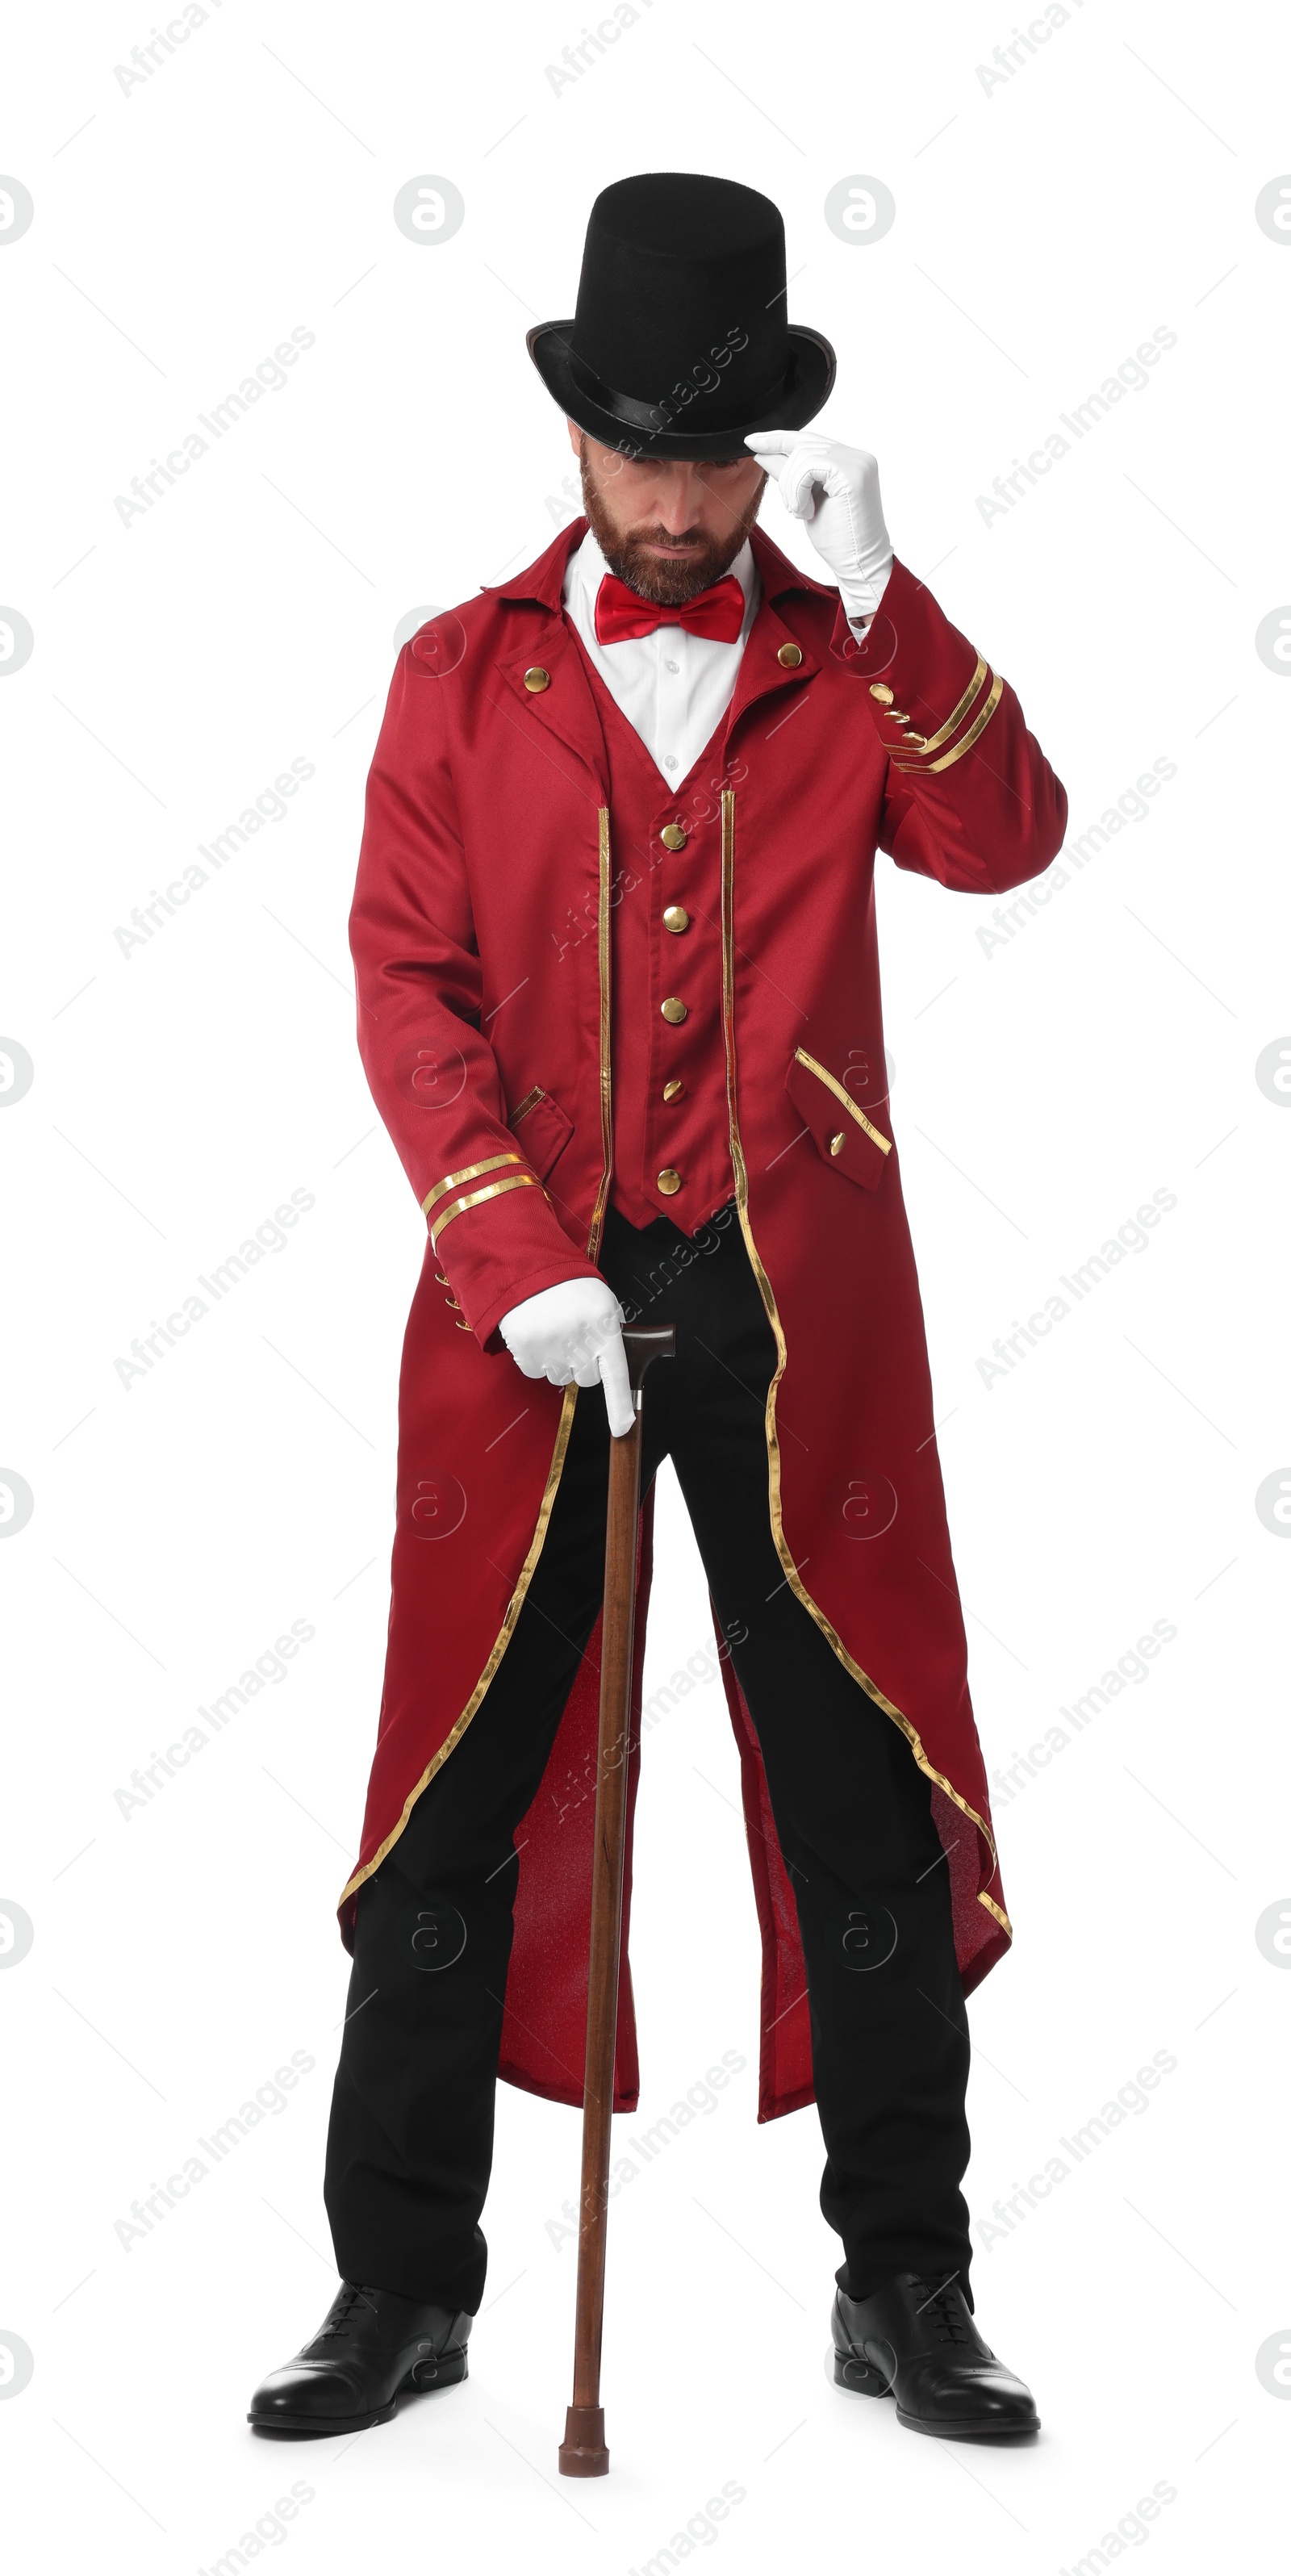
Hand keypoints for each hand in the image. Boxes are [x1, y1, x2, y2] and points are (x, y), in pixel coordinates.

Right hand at [499, 1277, 632, 1435]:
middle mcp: (578, 1341)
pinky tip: (538, 1334)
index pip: (616, 1374)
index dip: (620, 1405)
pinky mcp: (526, 1351)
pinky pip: (538, 1372)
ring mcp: (551, 1348)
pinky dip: (538, 1358)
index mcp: (603, 1326)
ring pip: (561, 1378)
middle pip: (587, 1379)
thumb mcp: (601, 1299)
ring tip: (554, 1332)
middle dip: (583, 1365)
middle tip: (575, 1339)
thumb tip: (613, 1357)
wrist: (528, 1269)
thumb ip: (612, 1326)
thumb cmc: (569, 1286)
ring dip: (559, 1362)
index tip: (623, 1427)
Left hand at [744, 431, 892, 623]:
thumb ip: (788, 474)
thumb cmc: (837, 539)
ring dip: (791, 487)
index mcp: (849, 460)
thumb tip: (761, 452)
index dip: (778, 439)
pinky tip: (806, 512)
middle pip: (802, 444)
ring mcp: (858, 463)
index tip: (751, 442)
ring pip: (802, 455)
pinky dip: (798, 490)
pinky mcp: (853, 474)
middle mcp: (857, 456)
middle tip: (792, 508)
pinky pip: (809, 466)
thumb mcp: (804, 499)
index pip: (808, 439)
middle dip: (786, 476)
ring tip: (801, 512)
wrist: (858, 565)